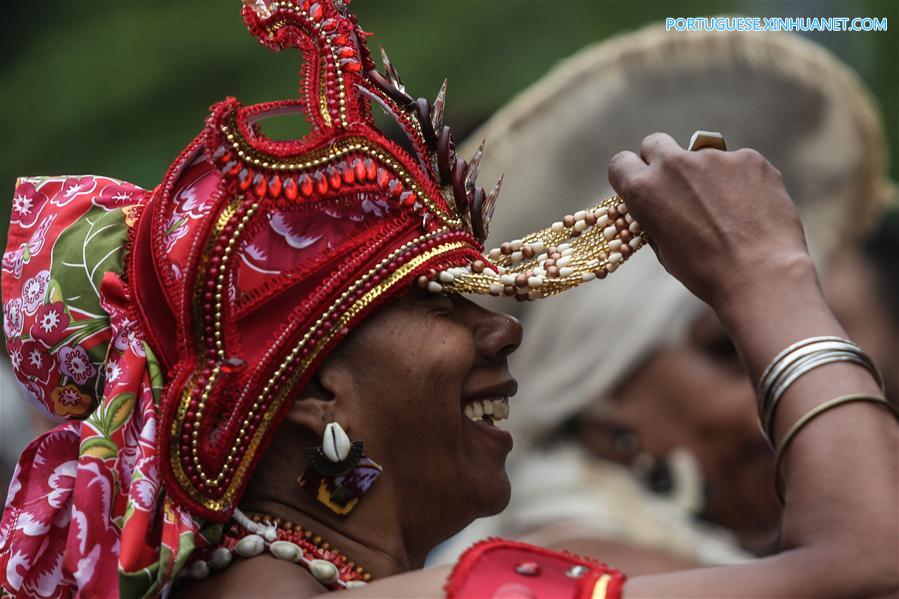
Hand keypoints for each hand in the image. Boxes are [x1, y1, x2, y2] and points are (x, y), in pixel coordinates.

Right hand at [608, 133, 813, 311]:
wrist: (760, 272)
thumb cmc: (707, 271)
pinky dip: (741, 181)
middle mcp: (673, 164)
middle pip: (655, 143)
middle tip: (678, 187)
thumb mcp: (664, 249)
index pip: (621, 163)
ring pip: (701, 156)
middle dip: (661, 160)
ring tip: (727, 211)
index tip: (640, 185)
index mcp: (644, 189)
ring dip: (707, 176)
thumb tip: (659, 206)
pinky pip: (737, 164)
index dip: (629, 175)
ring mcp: (713, 157)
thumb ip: (655, 217)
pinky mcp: (748, 158)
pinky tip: (752, 208)